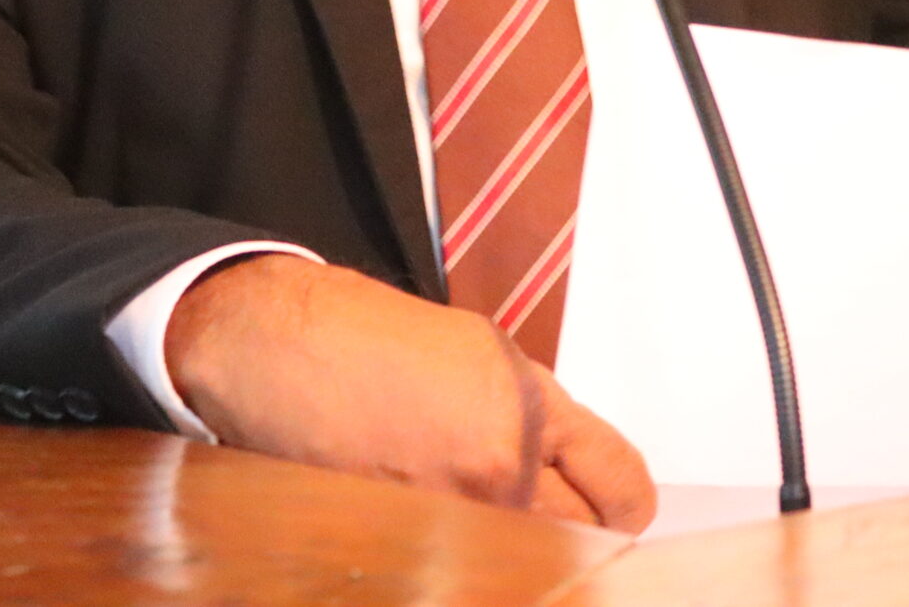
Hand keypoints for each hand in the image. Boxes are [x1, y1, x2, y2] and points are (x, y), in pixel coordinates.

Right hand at [165, 255, 655, 531]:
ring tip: (468, 508)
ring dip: (506, 548)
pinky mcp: (396, 544)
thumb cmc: (373, 338)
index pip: (623, 486)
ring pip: (514, 562)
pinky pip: (451, 570)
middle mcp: (501, 466)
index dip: (627, 508)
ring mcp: (448, 513)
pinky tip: (427, 526)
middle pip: (576, 540)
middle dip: (570, 535)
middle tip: (551, 524)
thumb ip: (538, 416)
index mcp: (534, 409)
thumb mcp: (485, 354)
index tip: (620, 515)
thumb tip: (569, 466)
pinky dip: (450, 559)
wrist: (281, 346)